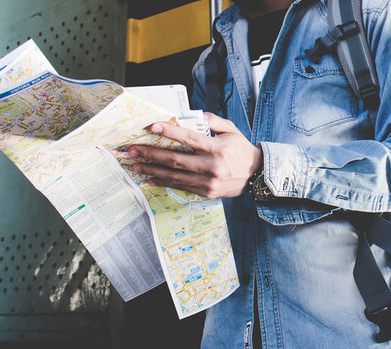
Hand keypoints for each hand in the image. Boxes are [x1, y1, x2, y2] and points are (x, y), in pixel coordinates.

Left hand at [129, 112, 262, 197]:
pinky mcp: (206, 192)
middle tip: (133, 151)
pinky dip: (164, 182)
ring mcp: (208, 182)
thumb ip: (213, 121)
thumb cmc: (242, 150)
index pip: (189, 138)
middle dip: (151, 155)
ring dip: (153, 170)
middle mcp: (211, 166)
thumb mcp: (232, 131)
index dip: (170, 132)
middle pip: (176, 160)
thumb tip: (194, 115)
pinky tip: (151, 178)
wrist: (257, 175)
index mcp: (217, 148)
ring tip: (136, 165)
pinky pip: (181, 186)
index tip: (153, 127)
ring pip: (175, 176)